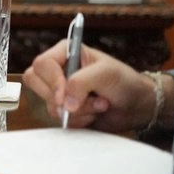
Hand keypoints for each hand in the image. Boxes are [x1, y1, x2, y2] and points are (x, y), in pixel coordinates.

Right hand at [22, 40, 154, 130]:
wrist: (137, 105)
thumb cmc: (124, 81)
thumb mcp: (105, 73)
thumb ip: (81, 82)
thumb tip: (65, 103)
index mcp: (64, 53)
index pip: (42, 64)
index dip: (52, 81)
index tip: (65, 95)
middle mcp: (57, 70)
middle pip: (36, 83)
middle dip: (63, 98)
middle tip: (87, 99)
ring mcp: (59, 91)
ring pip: (50, 104)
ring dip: (78, 111)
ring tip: (99, 104)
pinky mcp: (64, 109)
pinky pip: (59, 119)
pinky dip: (79, 120)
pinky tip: (94, 114)